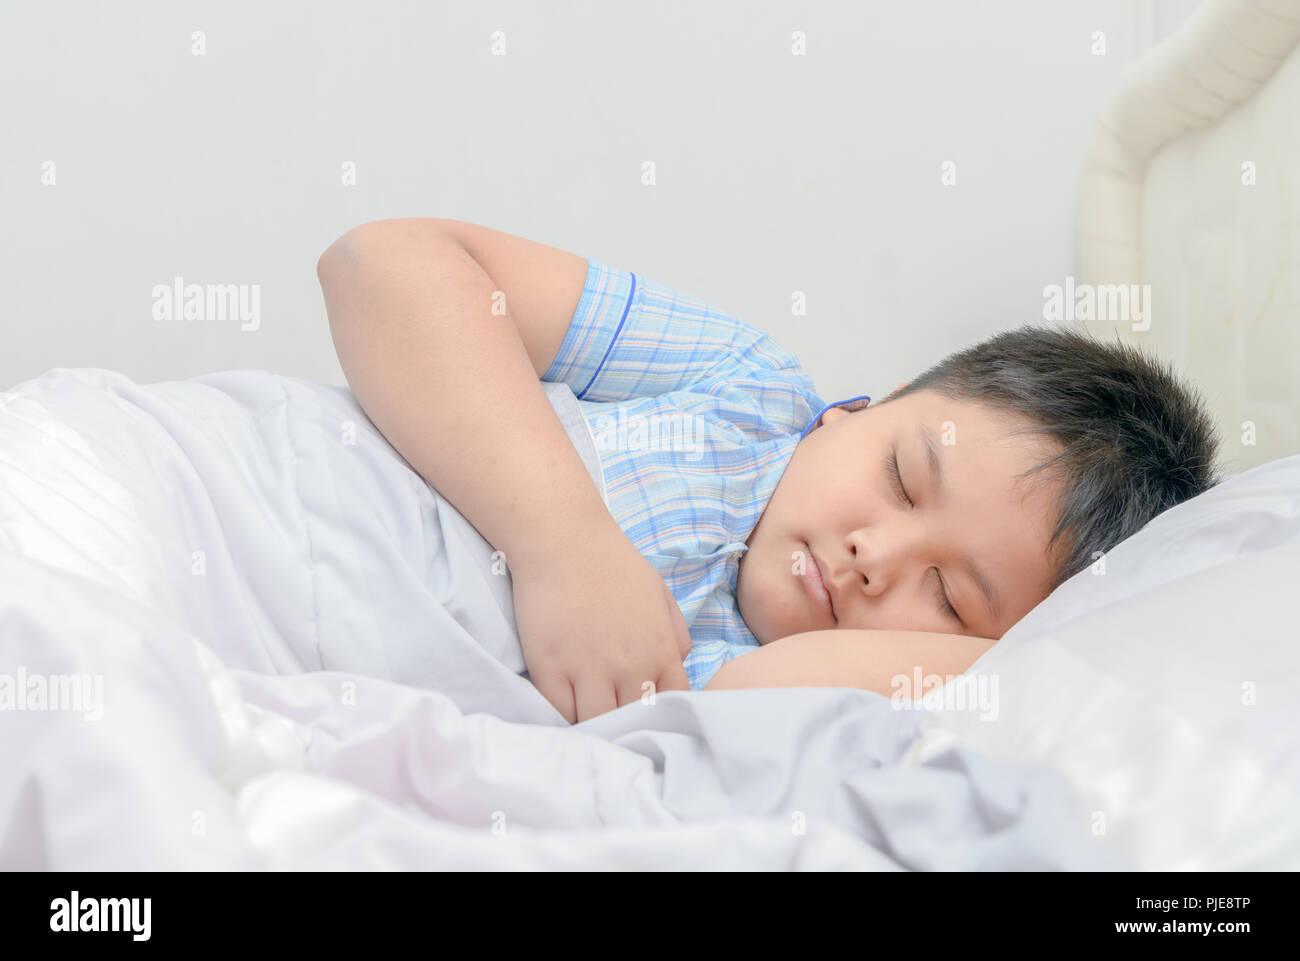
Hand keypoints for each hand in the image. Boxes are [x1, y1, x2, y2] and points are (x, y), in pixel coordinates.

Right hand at [508, 531, 692, 723]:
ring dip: (594, 725)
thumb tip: (678, 664)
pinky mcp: (551, 669)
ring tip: (587, 719)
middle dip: (627, 725)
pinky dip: (562, 715)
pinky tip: (563, 705)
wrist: (564, 540)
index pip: (672, 704)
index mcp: (661, 651)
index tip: (644, 710)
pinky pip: (559, 713)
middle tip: (614, 721)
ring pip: (598, 724)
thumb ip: (676, 633)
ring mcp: (588, 670)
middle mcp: (630, 667)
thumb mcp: (660, 593)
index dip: (659, 712)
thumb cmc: (612, 563)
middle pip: (634, 721)